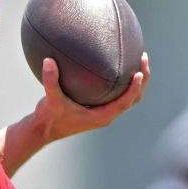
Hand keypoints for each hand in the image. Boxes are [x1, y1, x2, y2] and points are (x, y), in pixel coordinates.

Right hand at [32, 52, 150, 143]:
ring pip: (128, 97)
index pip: (125, 102)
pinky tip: (116, 66)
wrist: (44, 130)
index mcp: (101, 116)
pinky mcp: (98, 108)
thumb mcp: (50, 99)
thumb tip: (48, 60)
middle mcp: (106, 115)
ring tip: (138, 59)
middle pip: (133, 98)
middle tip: (143, 58)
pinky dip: (123, 83)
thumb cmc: (49, 117)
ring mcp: (103, 112)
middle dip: (142, 80)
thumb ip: (50, 80)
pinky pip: (117, 94)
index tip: (140, 72)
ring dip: (136, 81)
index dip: (134, 88)